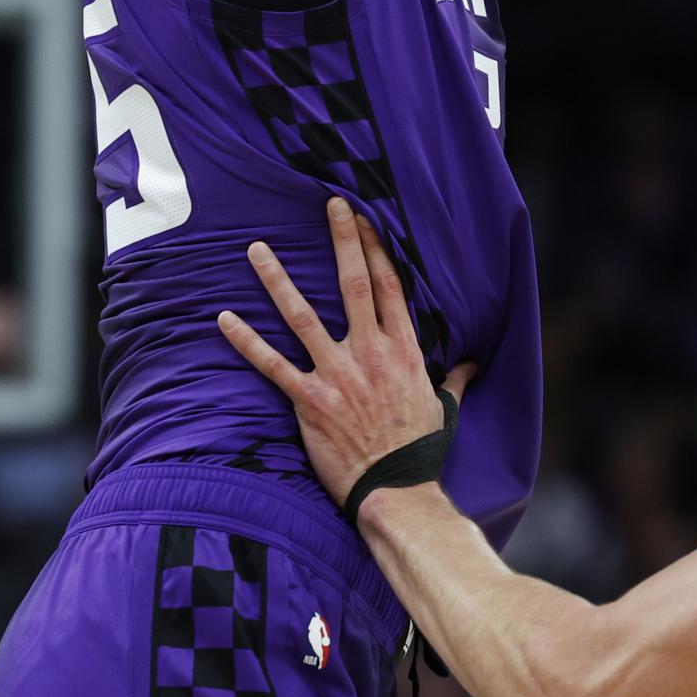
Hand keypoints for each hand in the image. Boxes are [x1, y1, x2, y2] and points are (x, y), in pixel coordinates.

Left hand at [217, 198, 475, 508]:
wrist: (398, 491)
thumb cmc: (420, 451)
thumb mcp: (446, 408)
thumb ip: (455, 380)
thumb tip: (472, 365)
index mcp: (404, 350)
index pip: (391, 286)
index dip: (378, 249)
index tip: (367, 219)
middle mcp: (370, 353)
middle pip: (354, 284)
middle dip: (342, 241)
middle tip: (330, 206)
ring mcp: (337, 374)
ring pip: (302, 315)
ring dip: (277, 280)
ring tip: (257, 249)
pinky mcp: (309, 400)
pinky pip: (271, 364)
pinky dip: (246, 341)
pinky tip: (224, 319)